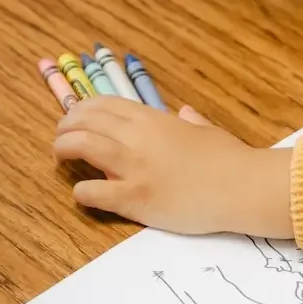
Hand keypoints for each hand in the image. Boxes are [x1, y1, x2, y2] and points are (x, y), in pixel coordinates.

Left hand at [53, 97, 293, 237]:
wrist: (242, 186)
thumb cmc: (229, 158)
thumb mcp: (206, 130)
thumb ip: (190, 121)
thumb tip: (185, 114)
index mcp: (152, 119)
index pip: (103, 104)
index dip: (82, 109)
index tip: (75, 118)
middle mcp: (137, 137)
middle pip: (85, 121)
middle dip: (65, 127)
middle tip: (61, 139)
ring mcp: (134, 167)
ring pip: (82, 146)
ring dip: (63, 149)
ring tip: (60, 157)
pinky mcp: (136, 199)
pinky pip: (95, 192)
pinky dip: (81, 191)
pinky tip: (81, 193)